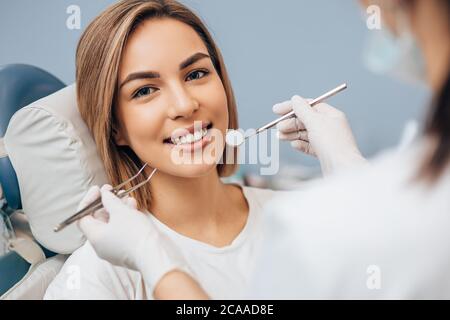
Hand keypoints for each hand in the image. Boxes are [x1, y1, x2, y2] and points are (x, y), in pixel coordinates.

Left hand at [77, 185, 191, 290]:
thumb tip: (104, 193)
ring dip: (118, 209)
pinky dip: (125, 219)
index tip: (98, 189)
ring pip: (111, 225)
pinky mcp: (126, 250)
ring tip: (127, 197)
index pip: (82, 217)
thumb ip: (109, 200)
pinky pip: (121, 232)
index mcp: (95, 237)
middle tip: (114, 191)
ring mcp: (113, 249)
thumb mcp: (120, 211)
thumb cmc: (135, 234)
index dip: (89, 200)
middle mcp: (101, 245)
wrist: (155, 254)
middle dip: (106, 203)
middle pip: (98, 220)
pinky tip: (133, 208)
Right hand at [274, 95, 366, 175]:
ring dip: (291, 133)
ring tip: (280, 137)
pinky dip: (300, 144)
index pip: (309, 106)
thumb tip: (295, 99)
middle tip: (278, 127)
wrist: (342, 169)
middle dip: (290, 123)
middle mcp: (330, 127)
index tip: (276, 110)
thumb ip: (303, 110)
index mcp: (331, 115)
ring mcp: (327, 141)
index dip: (292, 107)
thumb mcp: (315, 122)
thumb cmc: (332, 144)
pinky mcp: (323, 153)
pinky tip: (294, 145)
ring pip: (305, 134)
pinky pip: (309, 146)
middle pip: (306, 120)